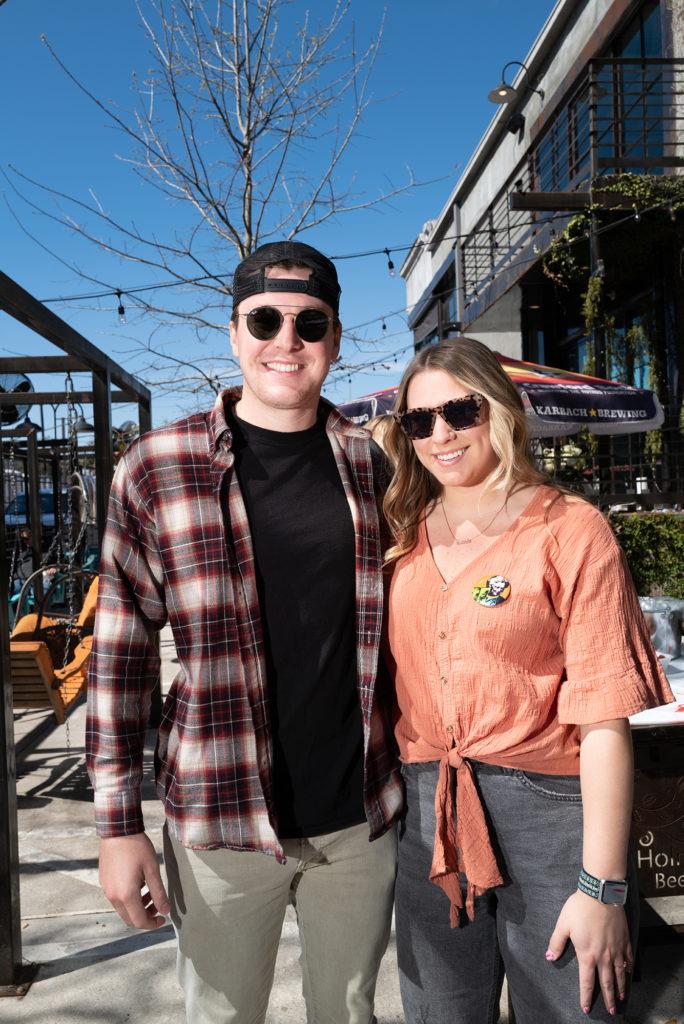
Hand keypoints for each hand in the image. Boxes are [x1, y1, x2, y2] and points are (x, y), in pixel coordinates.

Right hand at [99, 833, 169, 929]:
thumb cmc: (136, 847)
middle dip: (146, 916)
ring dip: (138, 906)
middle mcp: (113, 896)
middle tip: (158, 905)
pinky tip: (138, 883)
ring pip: (123, 909)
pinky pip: (117, 898)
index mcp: (126, 894)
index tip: (163, 919)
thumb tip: (165, 910)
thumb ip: (159, 892)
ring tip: (150, 891)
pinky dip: (129, 898)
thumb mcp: (152, 869)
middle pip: (130, 918)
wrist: (118, 830)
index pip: (139, 921)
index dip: (153, 924)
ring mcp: (107, 889)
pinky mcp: (104, 882)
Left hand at [546, 890, 632, 1014]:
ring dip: (620, 988)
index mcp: (587, 954)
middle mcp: (603, 956)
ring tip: (620, 998)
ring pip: (619, 974)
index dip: (586, 997)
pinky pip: (628, 957)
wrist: (600, 894)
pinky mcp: (624, 939)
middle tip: (611, 1011)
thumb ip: (556, 942)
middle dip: (608, 999)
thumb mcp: (563, 924)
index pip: (587, 982)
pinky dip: (628, 967)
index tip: (586, 1009)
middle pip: (606, 983)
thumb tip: (549, 956)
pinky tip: (628, 972)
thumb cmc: (579, 908)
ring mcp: (616, 948)